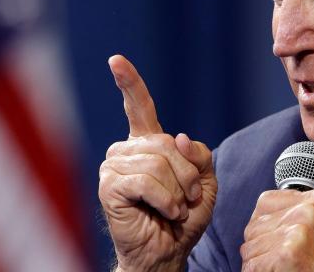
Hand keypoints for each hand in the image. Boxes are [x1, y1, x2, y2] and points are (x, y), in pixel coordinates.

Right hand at [99, 55, 217, 271]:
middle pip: (168, 143)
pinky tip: (164, 213)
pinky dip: (165, 201)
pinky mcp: (109, 186)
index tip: (116, 60)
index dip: (129, 83)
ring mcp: (113, 166)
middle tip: (188, 199)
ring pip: (159, 163)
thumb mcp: (204, 181)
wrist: (166, 253)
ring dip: (178, 191)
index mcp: (146, 144)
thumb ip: (198, 155)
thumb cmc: (182, 218)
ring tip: (175, 208)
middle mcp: (126, 150)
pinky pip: (147, 182)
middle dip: (188, 174)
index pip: (139, 107)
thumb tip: (178, 138)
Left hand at [240, 189, 313, 271]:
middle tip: (286, 260)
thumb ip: (297, 216)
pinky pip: (252, 265)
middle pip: (255, 225)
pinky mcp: (286, 253)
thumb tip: (264, 217)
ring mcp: (297, 231)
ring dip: (261, 262)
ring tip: (285, 267)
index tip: (279, 241)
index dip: (267, 227)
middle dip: (263, 246)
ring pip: (250, 246)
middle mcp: (308, 210)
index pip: (266, 202)